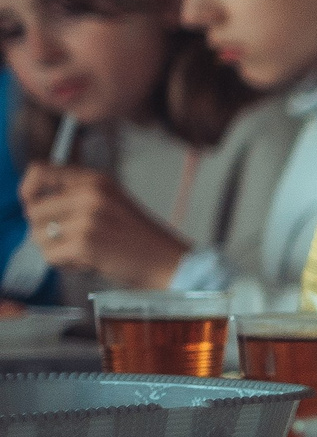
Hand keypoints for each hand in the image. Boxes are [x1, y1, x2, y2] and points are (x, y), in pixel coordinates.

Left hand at [18, 166, 190, 287]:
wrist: (167, 261)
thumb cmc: (138, 236)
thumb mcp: (110, 201)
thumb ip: (75, 194)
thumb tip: (32, 202)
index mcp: (96, 180)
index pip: (39, 172)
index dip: (28, 190)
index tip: (33, 206)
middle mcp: (90, 194)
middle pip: (33, 210)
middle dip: (44, 229)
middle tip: (71, 239)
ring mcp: (87, 219)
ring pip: (38, 235)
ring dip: (55, 249)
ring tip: (83, 251)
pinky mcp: (85, 243)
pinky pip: (50, 255)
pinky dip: (64, 264)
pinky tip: (87, 262)